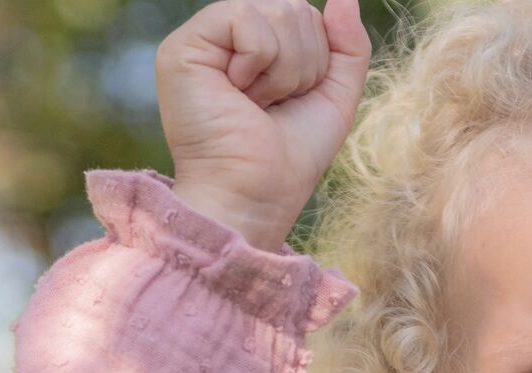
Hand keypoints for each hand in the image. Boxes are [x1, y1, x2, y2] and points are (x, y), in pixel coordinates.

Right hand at [156, 0, 371, 248]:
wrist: (256, 195)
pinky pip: (246, 17)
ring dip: (284, 69)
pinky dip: (259, 61)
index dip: (318, 61)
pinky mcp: (184, 46)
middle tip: (273, 105)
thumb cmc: (290, 159)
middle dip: (304, 65)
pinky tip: (238, 91)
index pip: (306, 16)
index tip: (292, 102)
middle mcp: (229, 38)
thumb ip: (347, 47)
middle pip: (295, 8)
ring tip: (256, 102)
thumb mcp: (334, 99)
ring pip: (277, 10)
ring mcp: (205, 39)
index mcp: (259, 48)